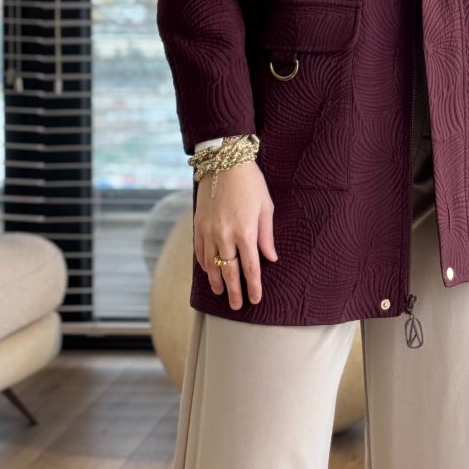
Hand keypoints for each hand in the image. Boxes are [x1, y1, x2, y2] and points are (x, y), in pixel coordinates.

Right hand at [194, 160, 276, 309]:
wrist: (223, 162)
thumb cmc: (250, 182)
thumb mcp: (265, 207)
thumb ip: (266, 235)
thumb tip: (271, 258)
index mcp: (245, 231)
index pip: (250, 267)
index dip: (253, 285)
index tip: (255, 299)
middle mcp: (225, 235)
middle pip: (229, 271)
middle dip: (234, 291)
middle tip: (237, 306)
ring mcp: (208, 231)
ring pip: (211, 265)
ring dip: (216, 282)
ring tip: (221, 293)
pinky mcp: (198, 226)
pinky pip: (200, 252)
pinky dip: (204, 265)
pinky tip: (209, 271)